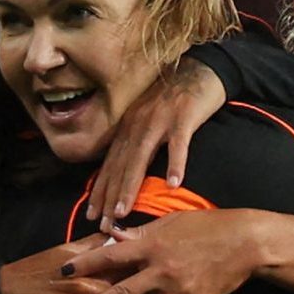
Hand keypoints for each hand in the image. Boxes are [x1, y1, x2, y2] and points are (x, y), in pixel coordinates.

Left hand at [62, 209, 261, 293]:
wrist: (246, 241)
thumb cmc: (206, 226)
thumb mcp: (171, 223)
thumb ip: (141, 234)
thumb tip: (112, 235)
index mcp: (152, 247)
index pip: (112, 255)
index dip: (86, 264)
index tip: (63, 272)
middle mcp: (162, 271)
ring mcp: (180, 291)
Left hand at [87, 60, 224, 226]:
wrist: (201, 70)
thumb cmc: (175, 99)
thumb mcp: (148, 119)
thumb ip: (136, 142)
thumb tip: (125, 171)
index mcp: (129, 128)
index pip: (110, 164)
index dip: (100, 190)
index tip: (92, 215)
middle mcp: (138, 125)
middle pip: (120, 165)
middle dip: (109, 196)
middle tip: (102, 223)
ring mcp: (160, 121)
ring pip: (140, 158)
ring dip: (129, 185)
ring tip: (122, 211)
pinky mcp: (183, 117)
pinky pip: (178, 144)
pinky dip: (175, 163)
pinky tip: (173, 183)